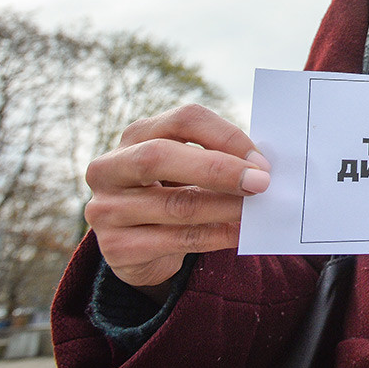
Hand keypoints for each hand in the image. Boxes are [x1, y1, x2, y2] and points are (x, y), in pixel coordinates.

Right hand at [84, 104, 270, 297]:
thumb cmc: (171, 192)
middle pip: (159, 156)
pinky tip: (240, 233)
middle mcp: (110, 167)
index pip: (183, 120)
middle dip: (218, 169)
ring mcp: (106, 209)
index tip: (261, 160)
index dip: (225, 136)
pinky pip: (176, 240)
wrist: (135, 245)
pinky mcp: (115, 248)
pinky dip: (216, 236)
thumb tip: (262, 168)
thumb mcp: (185, 168)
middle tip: (261, 183)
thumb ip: (216, 159)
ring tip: (256, 210)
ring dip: (225, 207)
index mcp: (136, 135)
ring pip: (175, 204)